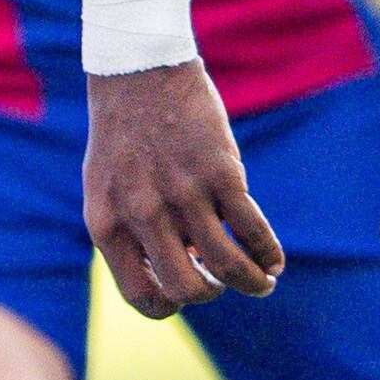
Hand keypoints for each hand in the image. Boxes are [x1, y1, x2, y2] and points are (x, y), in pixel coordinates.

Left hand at [84, 63, 282, 319]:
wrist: (137, 73)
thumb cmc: (124, 136)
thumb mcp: (107, 189)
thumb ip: (132, 232)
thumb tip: (180, 269)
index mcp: (108, 225)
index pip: (142, 296)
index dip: (170, 306)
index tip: (186, 293)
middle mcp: (142, 215)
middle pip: (190, 290)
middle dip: (214, 293)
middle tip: (225, 281)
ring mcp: (183, 194)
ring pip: (228, 266)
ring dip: (253, 283)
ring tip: (264, 280)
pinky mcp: (221, 173)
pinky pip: (252, 230)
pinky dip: (268, 253)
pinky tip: (273, 259)